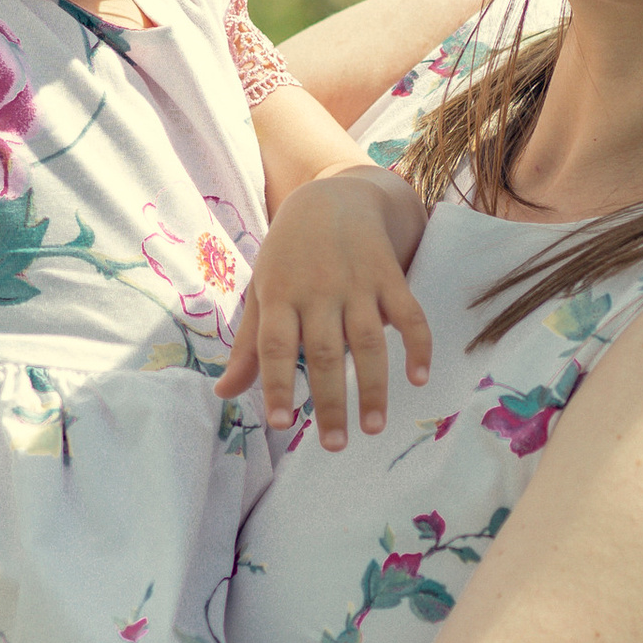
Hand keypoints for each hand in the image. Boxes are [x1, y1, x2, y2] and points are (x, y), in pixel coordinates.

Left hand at [216, 163, 430, 450]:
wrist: (333, 196)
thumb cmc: (289, 253)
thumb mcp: (263, 290)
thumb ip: (248, 345)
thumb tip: (223, 393)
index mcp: (280, 295)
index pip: (275, 346)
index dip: (278, 384)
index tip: (281, 424)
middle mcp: (317, 291)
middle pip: (325, 353)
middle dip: (331, 401)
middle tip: (335, 445)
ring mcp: (357, 283)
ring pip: (368, 341)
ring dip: (374, 386)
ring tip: (374, 427)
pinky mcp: (389, 275)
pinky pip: (408, 314)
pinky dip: (417, 344)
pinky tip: (419, 377)